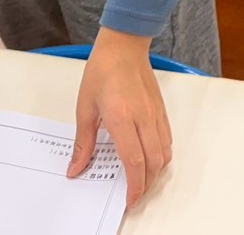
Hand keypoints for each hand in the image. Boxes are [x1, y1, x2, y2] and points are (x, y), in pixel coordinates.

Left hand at [68, 29, 171, 207]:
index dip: (133, 185)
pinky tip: (149, 158)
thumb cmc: (103, 70)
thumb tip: (76, 168)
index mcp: (121, 117)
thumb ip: (82, 142)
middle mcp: (143, 117)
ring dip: (155, 172)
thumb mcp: (84, 107)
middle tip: (134, 196)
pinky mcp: (161, 110)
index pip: (134, 160)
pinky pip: (167, 140)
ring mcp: (155, 114)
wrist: (123, 45)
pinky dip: (161, 155)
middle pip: (153, 162)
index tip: (128, 199)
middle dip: (145, 185)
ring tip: (141, 181)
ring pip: (164, 153)